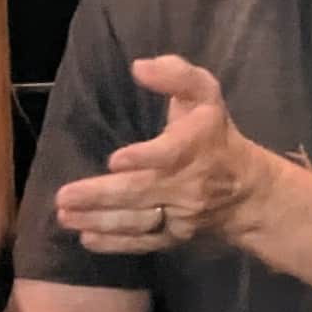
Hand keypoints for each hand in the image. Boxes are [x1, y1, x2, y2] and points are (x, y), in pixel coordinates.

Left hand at [55, 56, 268, 254]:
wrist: (247, 191)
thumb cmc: (214, 135)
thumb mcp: (204, 95)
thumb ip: (175, 75)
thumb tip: (139, 67)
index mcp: (197, 144)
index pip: (171, 154)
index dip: (144, 158)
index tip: (115, 160)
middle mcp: (189, 184)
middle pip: (143, 192)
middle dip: (102, 196)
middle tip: (65, 197)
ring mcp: (182, 215)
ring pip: (139, 220)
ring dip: (100, 220)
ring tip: (66, 216)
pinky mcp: (175, 237)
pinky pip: (144, 243)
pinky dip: (115, 244)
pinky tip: (87, 238)